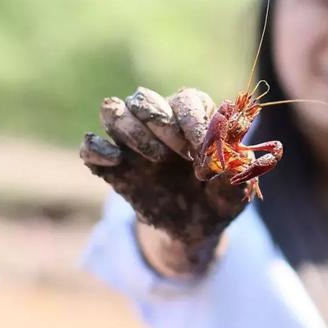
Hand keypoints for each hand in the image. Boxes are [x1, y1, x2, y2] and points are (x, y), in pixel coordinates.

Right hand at [80, 87, 248, 267]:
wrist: (196, 229)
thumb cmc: (220, 198)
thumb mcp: (236, 190)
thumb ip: (237, 171)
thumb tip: (231, 156)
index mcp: (194, 118)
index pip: (187, 101)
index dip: (193, 121)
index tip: (202, 151)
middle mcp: (160, 123)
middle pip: (144, 98)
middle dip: (161, 122)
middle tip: (180, 154)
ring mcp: (133, 142)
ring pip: (114, 110)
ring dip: (132, 131)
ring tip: (156, 159)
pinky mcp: (113, 165)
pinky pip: (90, 145)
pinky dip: (97, 149)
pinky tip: (116, 163)